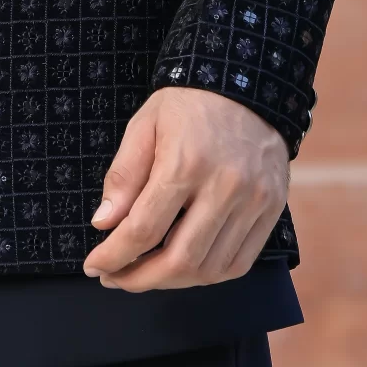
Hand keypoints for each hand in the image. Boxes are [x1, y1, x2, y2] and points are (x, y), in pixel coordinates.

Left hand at [83, 87, 287, 290]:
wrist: (246, 83)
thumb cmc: (188, 105)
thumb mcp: (143, 127)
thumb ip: (123, 177)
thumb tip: (103, 225)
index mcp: (186, 163)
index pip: (144, 229)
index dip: (114, 256)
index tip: (94, 266)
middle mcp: (226, 186)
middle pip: (180, 259)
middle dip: (140, 279)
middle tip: (115, 279)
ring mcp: (254, 201)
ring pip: (210, 268)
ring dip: (172, 282)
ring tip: (145, 274)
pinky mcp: (272, 209)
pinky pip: (240, 263)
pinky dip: (208, 275)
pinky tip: (184, 268)